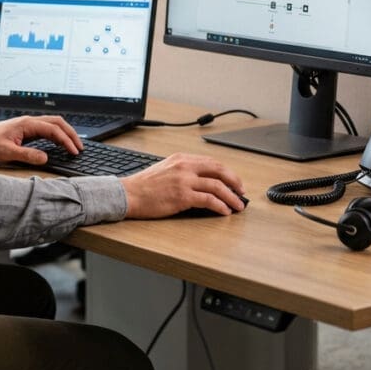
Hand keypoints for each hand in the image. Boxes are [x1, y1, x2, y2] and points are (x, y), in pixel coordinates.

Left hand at [0, 115, 83, 164]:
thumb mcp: (7, 152)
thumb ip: (27, 155)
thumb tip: (45, 158)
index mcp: (27, 124)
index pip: (53, 130)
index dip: (66, 140)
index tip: (74, 151)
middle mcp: (30, 121)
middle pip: (57, 122)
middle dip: (71, 134)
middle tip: (80, 147)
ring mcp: (28, 124)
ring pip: (53, 123)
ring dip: (65, 133)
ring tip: (74, 145)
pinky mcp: (26, 129)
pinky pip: (47, 128)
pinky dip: (57, 134)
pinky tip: (60, 143)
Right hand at [121, 153, 245, 218]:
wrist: (128, 194)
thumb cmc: (144, 186)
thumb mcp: (165, 169)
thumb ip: (183, 170)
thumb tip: (203, 181)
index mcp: (181, 158)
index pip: (211, 162)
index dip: (226, 172)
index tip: (234, 181)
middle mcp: (185, 167)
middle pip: (219, 170)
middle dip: (234, 181)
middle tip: (241, 192)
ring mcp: (184, 181)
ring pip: (217, 186)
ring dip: (231, 197)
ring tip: (238, 206)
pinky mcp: (182, 196)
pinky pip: (208, 200)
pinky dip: (220, 206)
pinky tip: (224, 211)